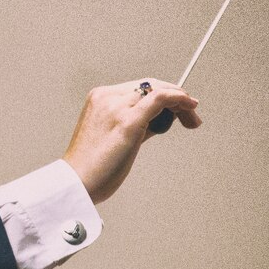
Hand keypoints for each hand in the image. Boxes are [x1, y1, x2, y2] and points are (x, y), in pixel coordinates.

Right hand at [62, 78, 200, 203]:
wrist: (77, 182)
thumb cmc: (92, 166)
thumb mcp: (112, 135)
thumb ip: (136, 122)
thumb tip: (162, 118)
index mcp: (99, 98)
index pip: (139, 87)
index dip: (164, 94)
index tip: (178, 109)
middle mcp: (106, 98)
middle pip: (151, 85)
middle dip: (176, 97)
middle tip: (191, 115)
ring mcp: (117, 108)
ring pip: (158, 90)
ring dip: (180, 101)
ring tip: (192, 119)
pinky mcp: (128, 122)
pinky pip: (159, 99)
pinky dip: (178, 98)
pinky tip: (190, 106)